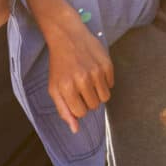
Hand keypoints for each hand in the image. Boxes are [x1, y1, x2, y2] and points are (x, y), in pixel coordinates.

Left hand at [46, 17, 113, 132]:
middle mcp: (82, 80)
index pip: (81, 113)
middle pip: (94, 106)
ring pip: (105, 98)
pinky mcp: (107, 64)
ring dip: (98, 92)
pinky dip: (105, 81)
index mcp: (67, 88)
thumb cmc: (60, 64)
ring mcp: (96, 72)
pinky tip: (95, 71)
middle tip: (81, 86)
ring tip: (89, 80)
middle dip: (88, 99)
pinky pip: (111, 85)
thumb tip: (75, 129)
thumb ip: (64, 110)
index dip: (78, 107)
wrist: (67, 36)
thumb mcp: (54, 88)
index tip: (75, 96)